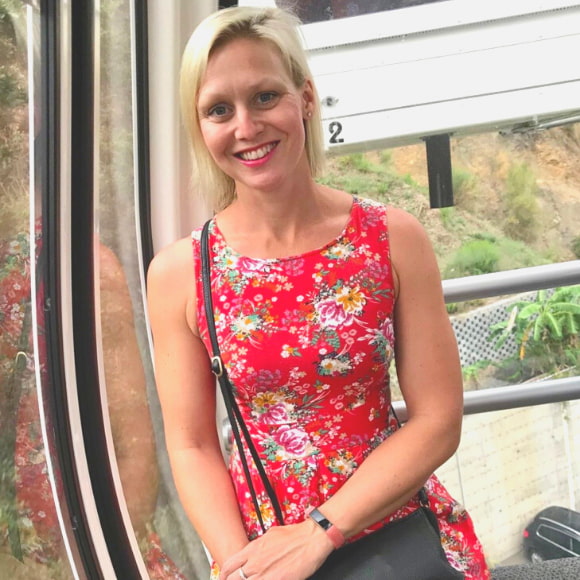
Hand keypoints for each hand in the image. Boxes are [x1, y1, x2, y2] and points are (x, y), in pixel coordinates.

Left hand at [219, 519, 333, 579]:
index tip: (225, 577)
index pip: (230, 565)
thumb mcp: (270, 535)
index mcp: (253, 549)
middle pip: (234, 579)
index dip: (224, 574)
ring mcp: (266, 574)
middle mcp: (256, 562)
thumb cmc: (295, 535)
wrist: (311, 538)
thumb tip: (254, 553)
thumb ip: (259, 547)